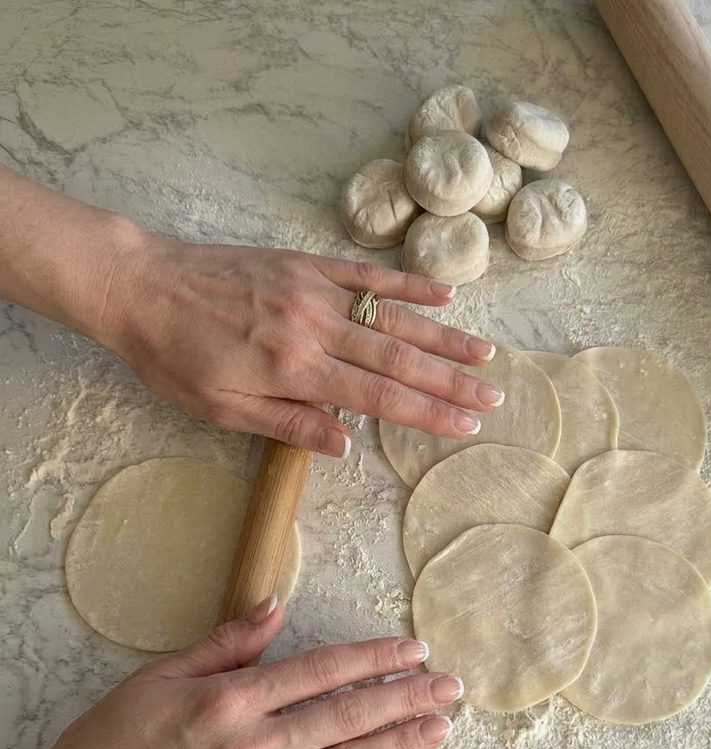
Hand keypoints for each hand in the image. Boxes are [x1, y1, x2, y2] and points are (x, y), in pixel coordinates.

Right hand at [0, 600, 459, 748]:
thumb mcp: (156, 680)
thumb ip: (224, 645)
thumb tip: (275, 606)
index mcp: (228, 702)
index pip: (321, 671)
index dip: (374, 657)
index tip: (413, 648)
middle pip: (347, 716)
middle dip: (406, 697)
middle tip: (450, 687)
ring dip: (400, 745)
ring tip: (440, 727)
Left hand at [102, 236, 502, 455]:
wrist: (140, 286)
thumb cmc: (174, 358)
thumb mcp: (222, 408)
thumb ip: (289, 424)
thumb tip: (347, 445)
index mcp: (296, 370)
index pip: (378, 397)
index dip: (427, 413)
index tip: (466, 425)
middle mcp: (316, 327)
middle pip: (398, 358)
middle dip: (450, 382)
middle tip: (493, 397)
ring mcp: (314, 290)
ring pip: (393, 316)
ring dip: (443, 337)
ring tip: (485, 354)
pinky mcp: (305, 264)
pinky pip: (366, 274)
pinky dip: (408, 283)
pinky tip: (444, 294)